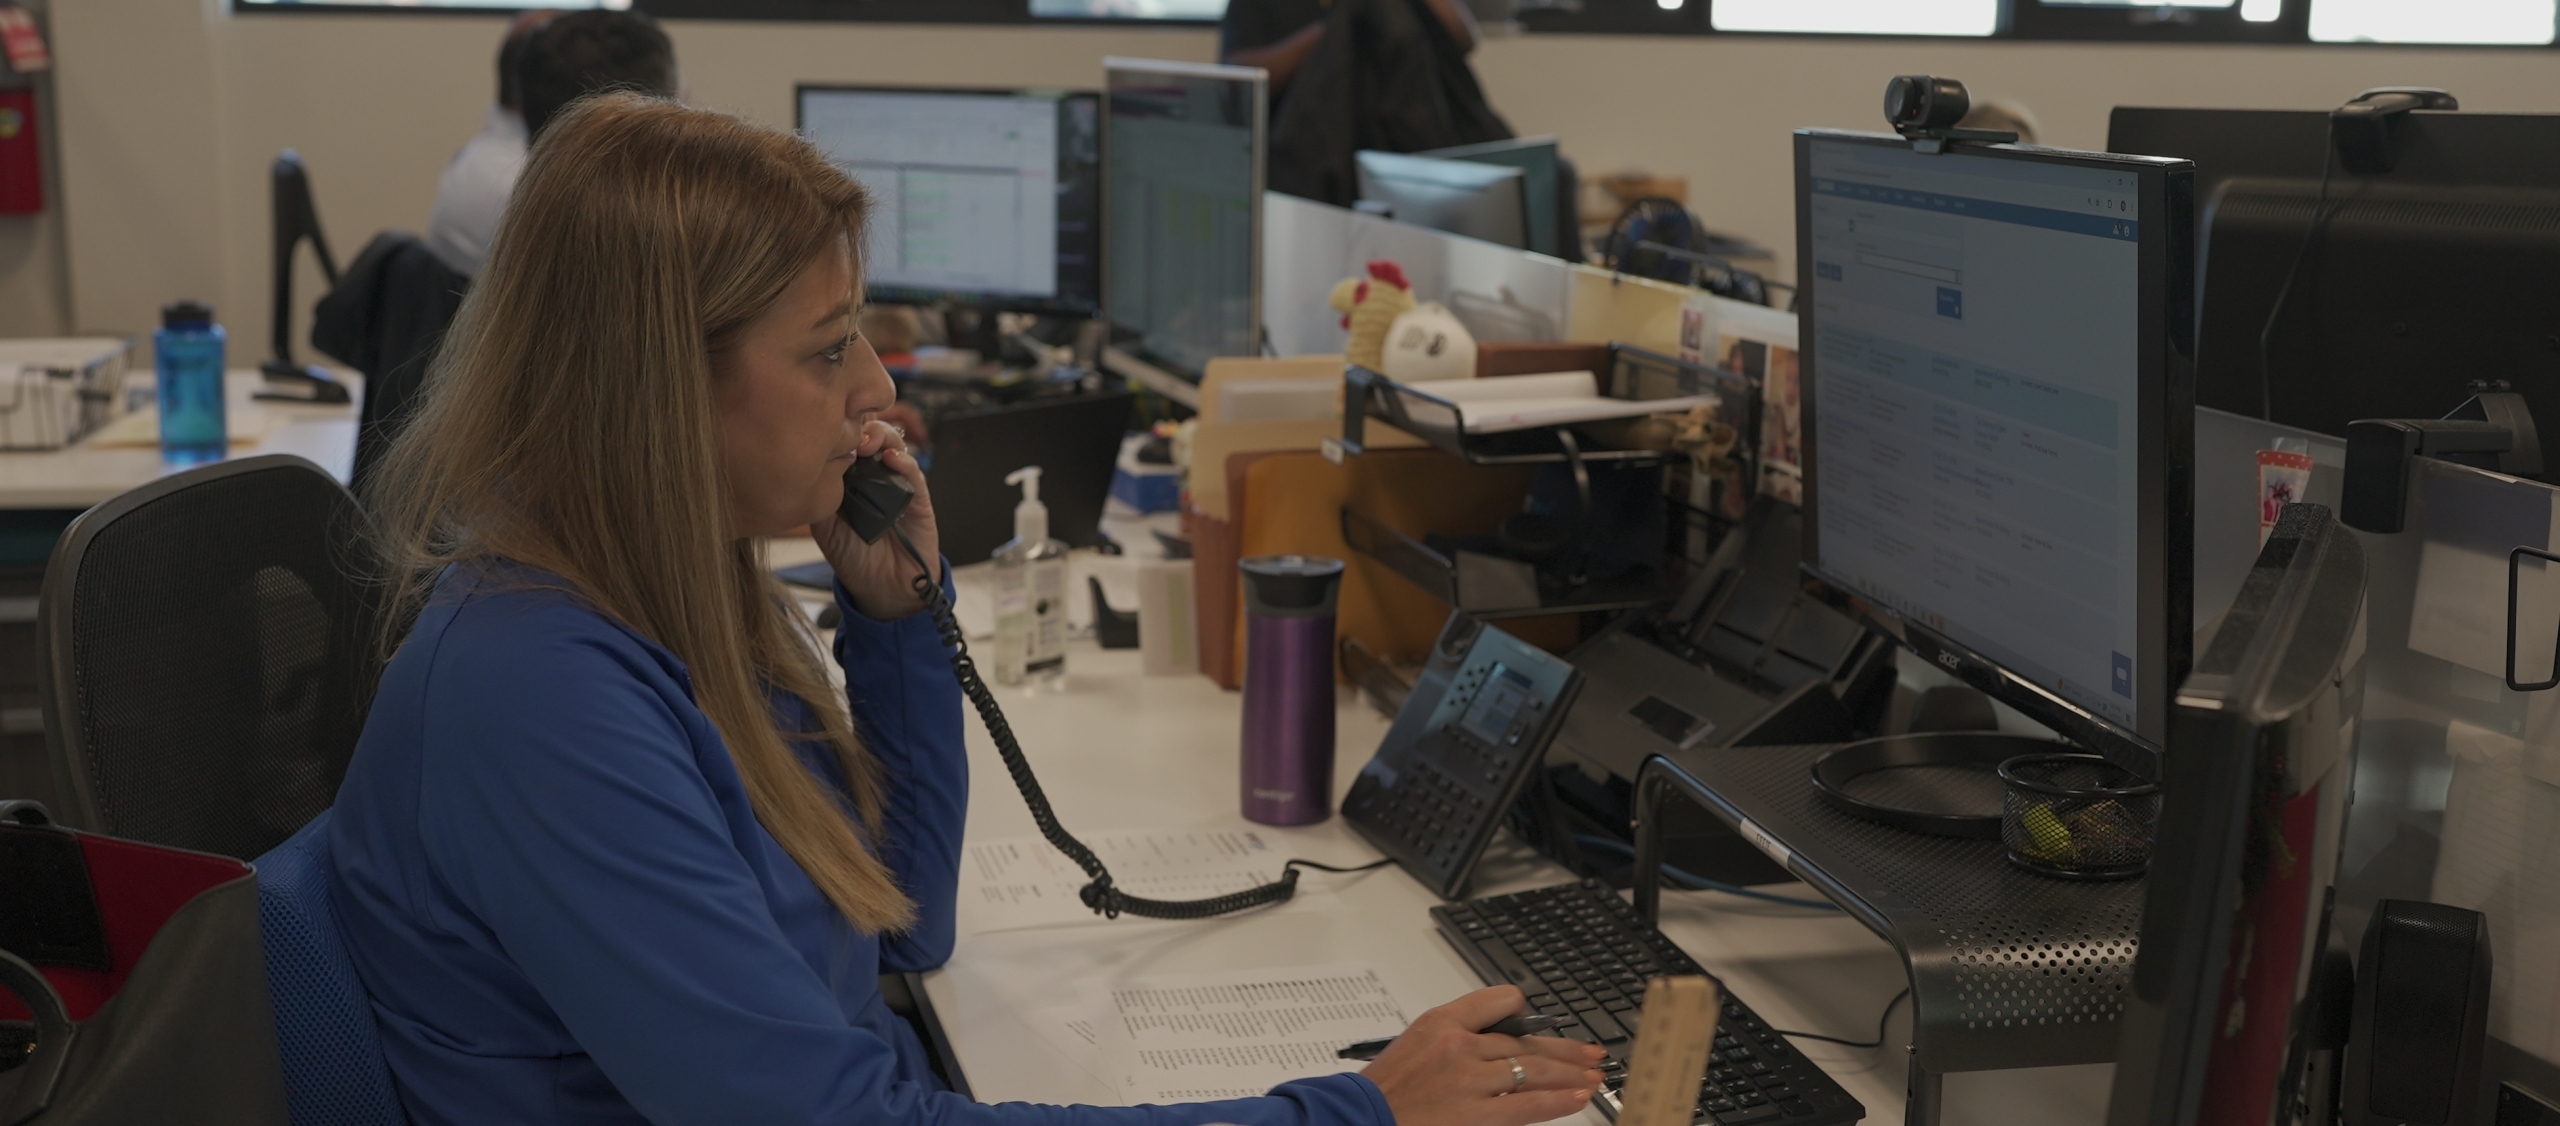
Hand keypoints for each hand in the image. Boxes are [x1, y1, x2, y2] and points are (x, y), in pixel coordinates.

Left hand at [811, 419, 940, 619]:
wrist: (881, 588)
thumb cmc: (852, 557)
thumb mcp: (824, 525)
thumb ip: (821, 494)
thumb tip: (818, 460)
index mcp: (848, 477)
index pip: (847, 440)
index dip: (841, 427)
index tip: (829, 426)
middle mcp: (872, 475)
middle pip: (872, 435)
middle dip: (862, 426)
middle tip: (852, 434)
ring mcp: (896, 484)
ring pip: (894, 446)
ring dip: (883, 437)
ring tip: (870, 443)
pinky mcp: (918, 498)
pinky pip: (915, 474)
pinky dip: (905, 462)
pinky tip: (892, 460)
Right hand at [1363, 987, 1604, 1125]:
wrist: (1361, 1118)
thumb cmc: (1384, 1090)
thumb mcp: (1415, 1045)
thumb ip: (1454, 1039)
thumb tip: (1497, 1047)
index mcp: (1442, 1021)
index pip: (1499, 1000)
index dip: (1525, 1012)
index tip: (1540, 1025)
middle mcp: (1460, 1045)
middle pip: (1525, 1040)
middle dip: (1563, 1049)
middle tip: (1590, 1052)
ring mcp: (1470, 1080)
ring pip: (1533, 1070)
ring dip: (1570, 1073)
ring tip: (1594, 1076)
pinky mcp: (1477, 1113)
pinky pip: (1528, 1104)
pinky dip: (1558, 1100)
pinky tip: (1579, 1096)